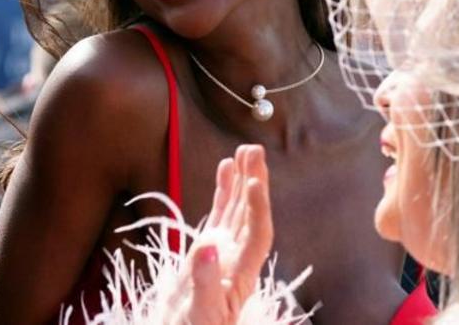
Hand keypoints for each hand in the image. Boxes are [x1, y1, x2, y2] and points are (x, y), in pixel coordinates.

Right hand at [170, 145, 273, 324]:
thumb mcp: (200, 315)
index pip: (257, 234)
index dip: (258, 208)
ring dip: (242, 181)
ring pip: (237, 210)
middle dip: (254, 182)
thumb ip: (204, 283)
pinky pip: (220, 214)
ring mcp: (223, 252)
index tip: (253, 182)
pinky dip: (223, 192)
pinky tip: (225, 170)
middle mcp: (236, 258)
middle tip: (254, 151)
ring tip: (244, 152)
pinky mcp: (208, 250)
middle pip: (251, 215)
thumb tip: (207, 247)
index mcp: (239, 274)